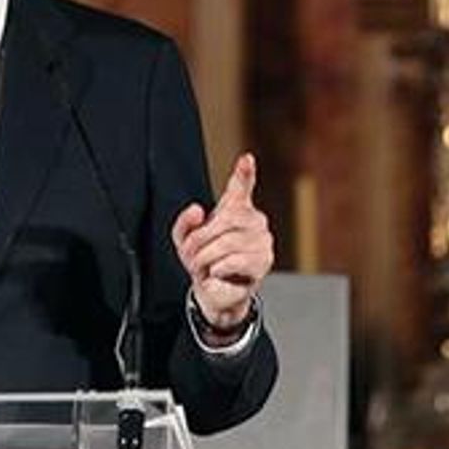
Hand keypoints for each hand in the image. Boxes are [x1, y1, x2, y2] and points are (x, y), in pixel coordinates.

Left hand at [170, 153, 273, 332]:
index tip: (246, 158)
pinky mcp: (263, 262)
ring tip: (205, 266)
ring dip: (206, 258)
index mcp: (235, 210)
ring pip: (226, 244)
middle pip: (223, 221)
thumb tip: (198, 210)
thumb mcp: (185, 239)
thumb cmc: (203, 259)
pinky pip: (232, 261)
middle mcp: (254, 221)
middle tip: (192, 255)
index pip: (241, 187)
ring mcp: (262, 241)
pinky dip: (217, 269)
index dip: (244, 173)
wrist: (213, 289)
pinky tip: (218, 272)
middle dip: (199, 240)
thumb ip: (185, 222)